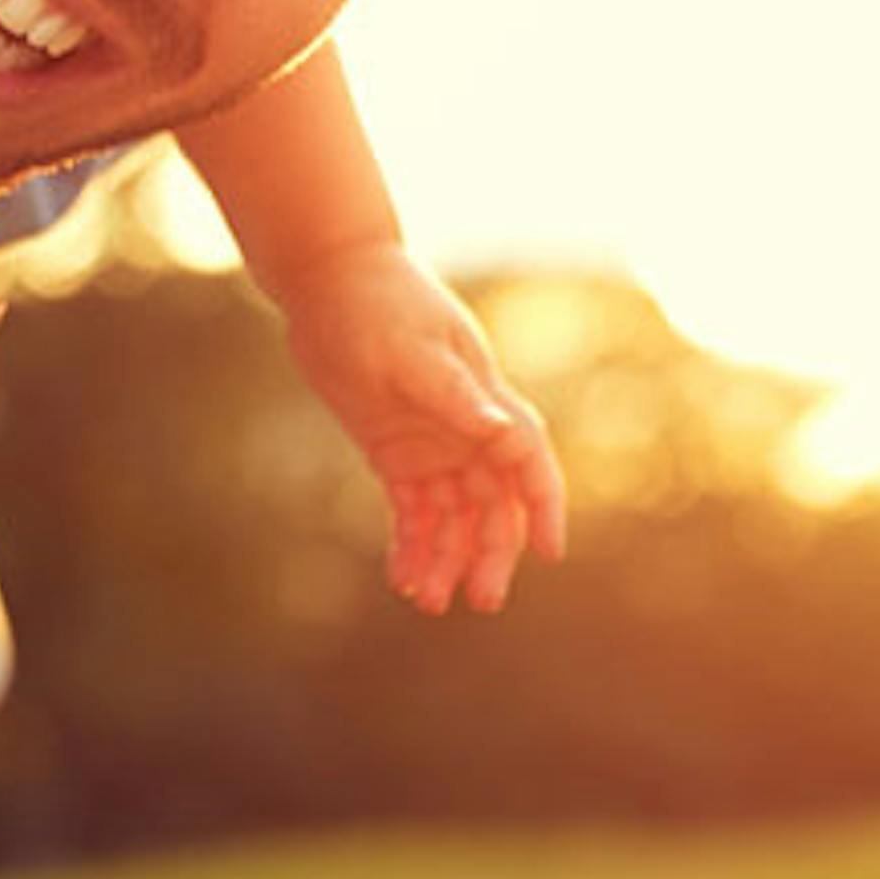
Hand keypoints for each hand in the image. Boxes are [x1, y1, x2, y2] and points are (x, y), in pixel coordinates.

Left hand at [278, 243, 564, 615]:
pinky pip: (413, 511)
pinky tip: (401, 577)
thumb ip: (456, 396)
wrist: (329, 278)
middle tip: (479, 600)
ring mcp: (433, 443)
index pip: (530, 463)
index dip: (544, 507)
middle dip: (492, 553)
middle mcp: (467, 429)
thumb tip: (502, 433)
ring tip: (426, 599)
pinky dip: (412, 544)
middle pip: (494, 503)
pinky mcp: (396, 452)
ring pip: (454, 517)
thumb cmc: (378, 304)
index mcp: (485, 402)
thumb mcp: (413, 351)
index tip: (549, 553)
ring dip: (447, 558)